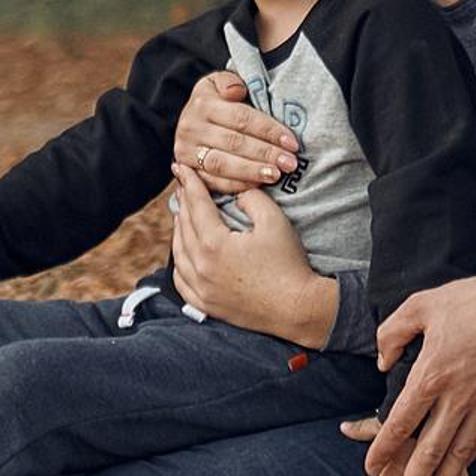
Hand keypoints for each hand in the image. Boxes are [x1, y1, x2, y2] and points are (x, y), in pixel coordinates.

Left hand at [169, 165, 336, 346]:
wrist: (297, 308)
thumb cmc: (288, 264)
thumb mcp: (274, 221)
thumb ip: (251, 198)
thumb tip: (236, 191)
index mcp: (214, 244)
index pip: (196, 205)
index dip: (189, 183)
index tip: (182, 168)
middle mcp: (201, 267)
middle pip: (184, 227)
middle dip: (183, 202)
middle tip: (182, 185)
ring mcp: (201, 289)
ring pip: (178, 253)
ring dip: (178, 230)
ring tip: (182, 214)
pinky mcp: (206, 305)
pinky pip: (181, 281)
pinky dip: (178, 263)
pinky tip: (183, 253)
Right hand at [171, 69, 300, 192]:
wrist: (189, 120)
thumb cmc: (214, 101)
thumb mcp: (218, 82)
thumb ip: (230, 81)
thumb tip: (237, 91)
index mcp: (202, 103)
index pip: (241, 118)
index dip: (269, 130)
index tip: (292, 142)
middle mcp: (191, 127)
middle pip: (234, 142)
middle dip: (266, 154)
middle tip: (290, 163)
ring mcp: (186, 151)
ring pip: (222, 164)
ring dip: (252, 171)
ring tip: (276, 174)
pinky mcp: (188, 171)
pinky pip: (214, 182)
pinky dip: (237, 185)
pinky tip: (257, 185)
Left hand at [361, 278, 475, 475]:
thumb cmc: (470, 301)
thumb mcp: (421, 304)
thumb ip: (393, 334)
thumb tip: (383, 362)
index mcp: (432, 372)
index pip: (402, 420)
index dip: (384, 448)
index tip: (371, 467)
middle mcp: (456, 395)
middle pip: (430, 448)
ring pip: (458, 452)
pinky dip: (467, 465)